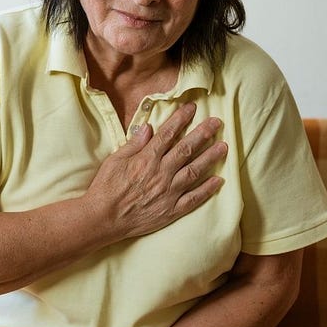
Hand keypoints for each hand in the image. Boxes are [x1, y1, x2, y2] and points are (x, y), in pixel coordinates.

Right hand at [86, 103, 226, 239]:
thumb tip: (147, 127)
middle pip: (186, 149)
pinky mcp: (171, 210)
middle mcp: (161, 173)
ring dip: (210, 158)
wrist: (103, 218)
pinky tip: (218, 180)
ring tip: (223, 147)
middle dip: (203, 133)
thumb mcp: (114, 160)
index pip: (167, 134)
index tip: (192, 108)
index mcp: (146, 159)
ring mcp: (168, 193)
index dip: (181, 119)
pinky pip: (193, 199)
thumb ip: (133, 144)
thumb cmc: (106, 188)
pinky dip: (207, 189)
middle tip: (217, 123)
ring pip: (194, 171)